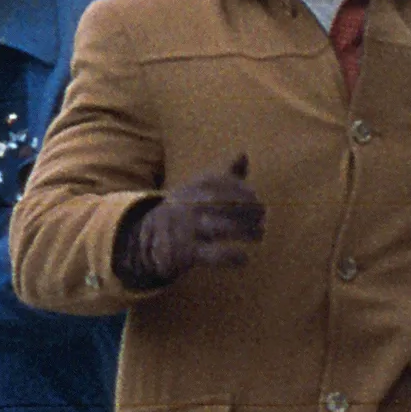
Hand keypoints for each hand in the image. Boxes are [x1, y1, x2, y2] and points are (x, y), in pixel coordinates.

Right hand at [117, 154, 265, 287]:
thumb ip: (225, 175)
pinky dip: (231, 256)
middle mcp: (187, 205)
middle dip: (245, 208)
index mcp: (191, 188)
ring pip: (219, 227)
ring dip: (244, 231)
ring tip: (259, 235)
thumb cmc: (185, 211)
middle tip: (263, 216)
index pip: (217, 181)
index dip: (241, 188)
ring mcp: (186, 228)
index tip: (257, 197)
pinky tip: (244, 258)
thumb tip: (244, 153)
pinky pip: (211, 254)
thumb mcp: (199, 190)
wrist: (147, 239)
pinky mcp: (185, 252)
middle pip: (220, 202)